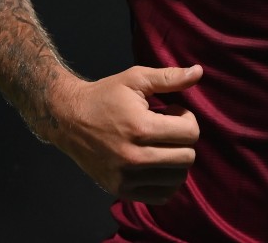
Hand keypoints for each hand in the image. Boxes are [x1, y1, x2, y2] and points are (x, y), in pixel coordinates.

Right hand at [46, 64, 202, 203]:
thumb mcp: (136, 79)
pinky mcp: (120, 190)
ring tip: (160, 144)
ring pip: (178, 178)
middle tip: (167, 129)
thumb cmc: (105, 96)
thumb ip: (169, 77)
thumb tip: (199, 72)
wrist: (68, 120)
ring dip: (176, 160)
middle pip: (187, 158)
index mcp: (140, 128)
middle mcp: (134, 157)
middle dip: (184, 140)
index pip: (190, 133)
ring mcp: (126, 178)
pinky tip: (157, 162)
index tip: (171, 112)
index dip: (187, 119)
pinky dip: (167, 181)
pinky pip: (162, 196)